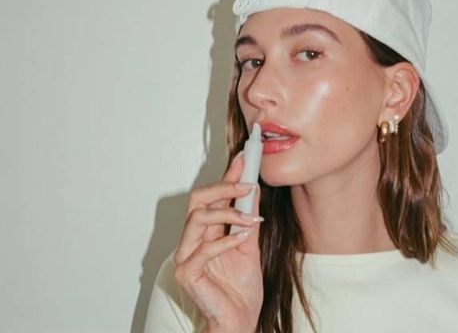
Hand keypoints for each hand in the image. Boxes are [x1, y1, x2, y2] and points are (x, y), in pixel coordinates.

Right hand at [174, 151, 263, 332]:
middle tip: (247, 183)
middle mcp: (191, 241)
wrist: (240, 322)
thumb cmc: (241, 290)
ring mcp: (185, 257)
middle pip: (198, 201)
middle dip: (223, 187)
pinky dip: (226, 240)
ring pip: (198, 219)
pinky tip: (243, 237)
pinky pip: (204, 249)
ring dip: (228, 213)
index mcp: (205, 233)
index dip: (227, 177)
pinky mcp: (186, 273)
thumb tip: (254, 191)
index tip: (244, 159)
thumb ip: (248, 220)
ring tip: (251, 217)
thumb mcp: (250, 246)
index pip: (212, 198)